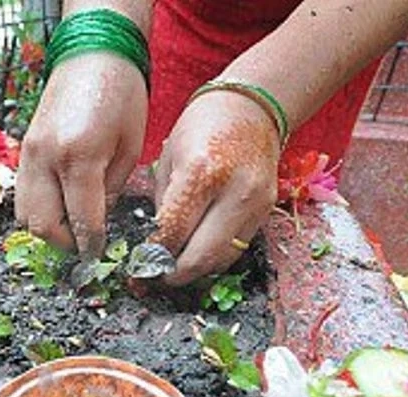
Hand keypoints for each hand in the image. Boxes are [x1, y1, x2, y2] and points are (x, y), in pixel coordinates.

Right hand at [15, 53, 147, 255]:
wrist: (92, 54)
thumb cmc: (121, 95)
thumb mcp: (130, 148)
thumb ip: (112, 191)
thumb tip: (100, 222)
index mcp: (79, 156)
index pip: (81, 220)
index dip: (91, 245)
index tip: (99, 257)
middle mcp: (45, 158)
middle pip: (42, 225)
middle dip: (65, 244)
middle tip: (85, 247)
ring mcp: (28, 154)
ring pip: (24, 214)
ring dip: (47, 229)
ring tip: (72, 229)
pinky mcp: (23, 150)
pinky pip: (21, 194)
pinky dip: (38, 209)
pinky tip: (60, 206)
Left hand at [152, 91, 280, 285]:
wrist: (252, 107)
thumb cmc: (202, 125)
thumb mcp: (169, 158)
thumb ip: (164, 203)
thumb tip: (157, 245)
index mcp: (201, 173)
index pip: (174, 233)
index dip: (154, 257)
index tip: (140, 268)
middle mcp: (234, 192)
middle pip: (202, 257)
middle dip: (176, 275)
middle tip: (157, 279)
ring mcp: (256, 204)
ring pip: (223, 259)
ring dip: (197, 271)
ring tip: (175, 270)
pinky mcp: (267, 210)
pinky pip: (237, 248)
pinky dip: (215, 257)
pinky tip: (197, 253)